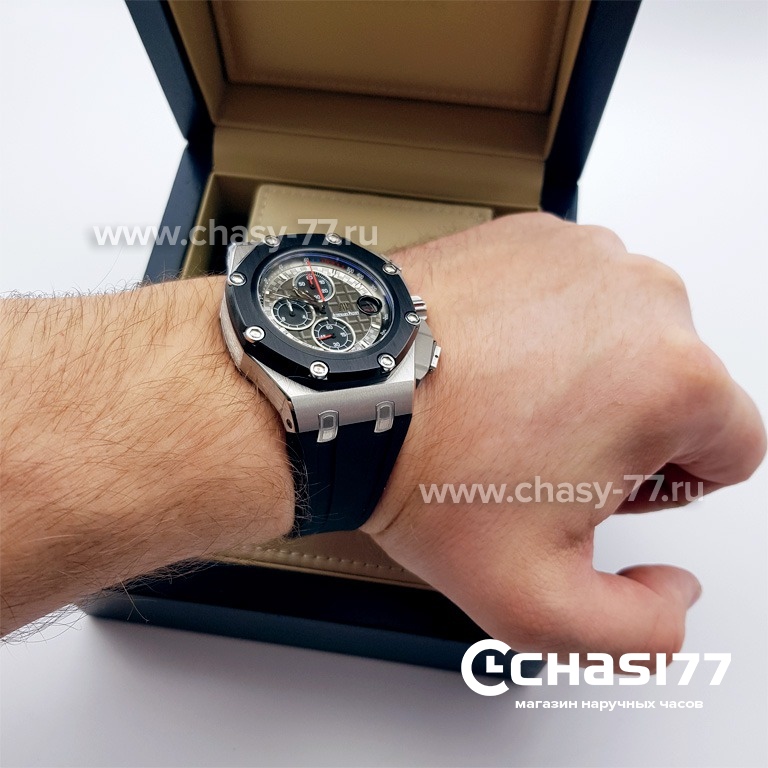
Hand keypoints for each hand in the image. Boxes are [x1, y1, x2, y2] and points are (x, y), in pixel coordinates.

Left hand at [365, 213, 764, 659]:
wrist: (342, 396)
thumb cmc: (427, 474)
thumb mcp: (537, 601)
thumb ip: (637, 633)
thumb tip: (673, 594)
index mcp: (673, 379)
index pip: (731, 446)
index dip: (667, 483)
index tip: (602, 483)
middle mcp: (642, 298)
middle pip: (678, 385)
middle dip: (627, 426)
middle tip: (541, 450)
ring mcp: (584, 256)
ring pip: (628, 335)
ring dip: (587, 372)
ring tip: (509, 403)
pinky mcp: (532, 235)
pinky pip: (574, 293)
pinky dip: (546, 326)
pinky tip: (491, 361)